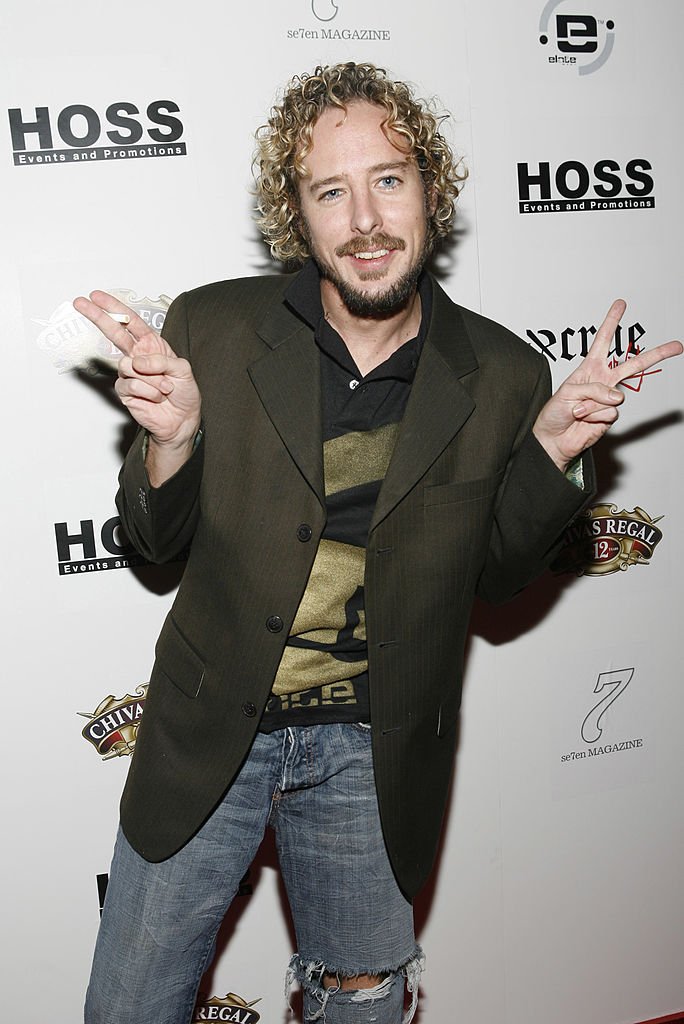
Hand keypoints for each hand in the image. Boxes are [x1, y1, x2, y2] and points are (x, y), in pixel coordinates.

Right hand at [73, 290, 200, 446]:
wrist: (182, 419)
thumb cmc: (184, 392)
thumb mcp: (183, 370)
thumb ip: (162, 361)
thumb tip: (136, 362)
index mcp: (151, 346)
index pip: (131, 322)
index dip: (114, 308)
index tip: (96, 296)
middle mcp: (137, 357)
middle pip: (114, 332)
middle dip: (98, 316)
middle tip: (81, 303)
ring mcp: (129, 374)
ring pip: (127, 366)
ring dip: (151, 378)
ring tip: (165, 388)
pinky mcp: (125, 391)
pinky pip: (131, 385)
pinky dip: (148, 391)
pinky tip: (156, 397)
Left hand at [533, 299, 682, 471]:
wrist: (553, 439)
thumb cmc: (555, 413)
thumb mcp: (568, 391)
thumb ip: (593, 389)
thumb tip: (617, 397)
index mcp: (589, 369)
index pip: (602, 341)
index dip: (611, 322)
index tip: (620, 304)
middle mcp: (603, 382)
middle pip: (633, 365)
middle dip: (657, 355)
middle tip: (677, 346)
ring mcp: (608, 400)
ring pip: (616, 396)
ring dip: (591, 404)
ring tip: (578, 411)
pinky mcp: (610, 417)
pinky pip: (609, 412)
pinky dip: (593, 416)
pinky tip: (584, 420)